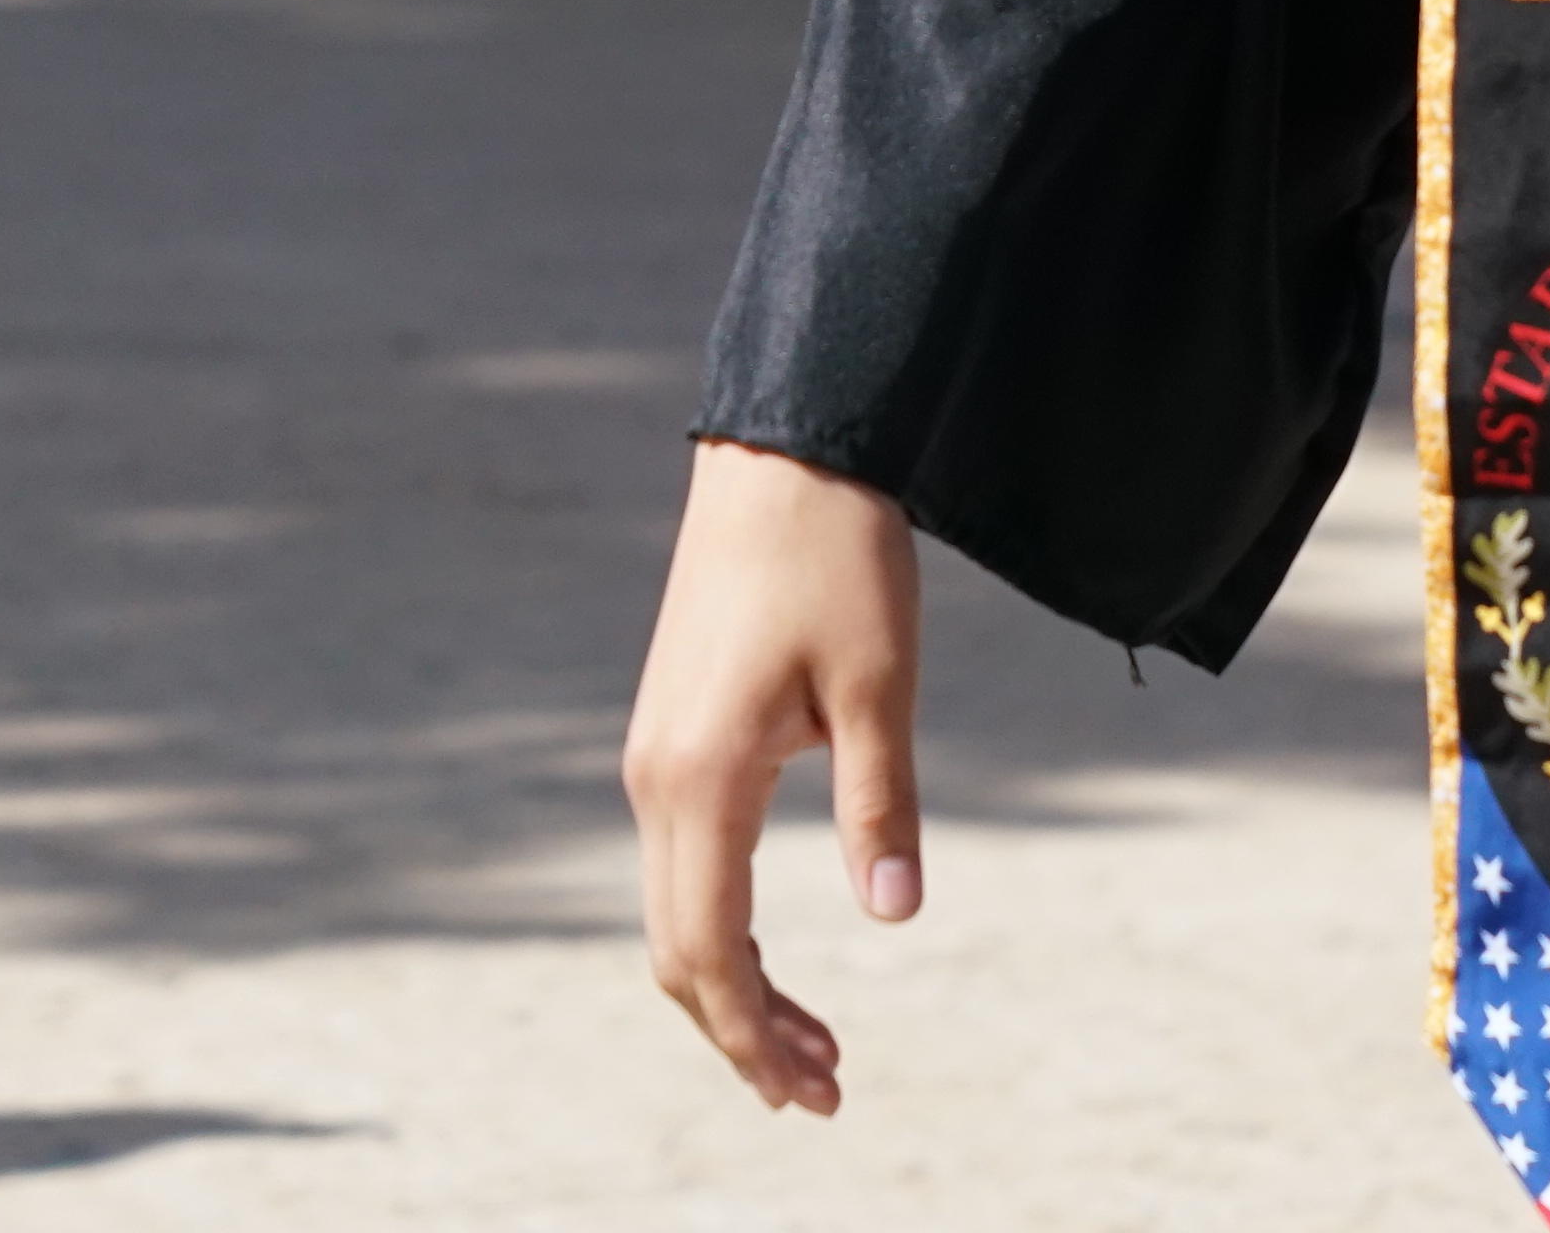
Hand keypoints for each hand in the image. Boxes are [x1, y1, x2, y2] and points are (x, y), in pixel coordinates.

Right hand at [628, 440, 924, 1116]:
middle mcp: (655, 782)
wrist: (782, 454)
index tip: (817, 1092)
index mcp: (699, 780)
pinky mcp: (671, 737)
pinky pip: (680, 866)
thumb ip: (880, 804)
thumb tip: (894, 912)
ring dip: (735, 987)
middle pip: (679, 953)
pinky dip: (722, 929)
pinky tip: (770, 954)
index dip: (756, 1035)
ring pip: (674, 914)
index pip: (710, 953)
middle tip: (826, 1095)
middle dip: (745, 1035)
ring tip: (813, 1047)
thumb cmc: (839, 561)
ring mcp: (655, 759)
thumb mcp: (879, 685)